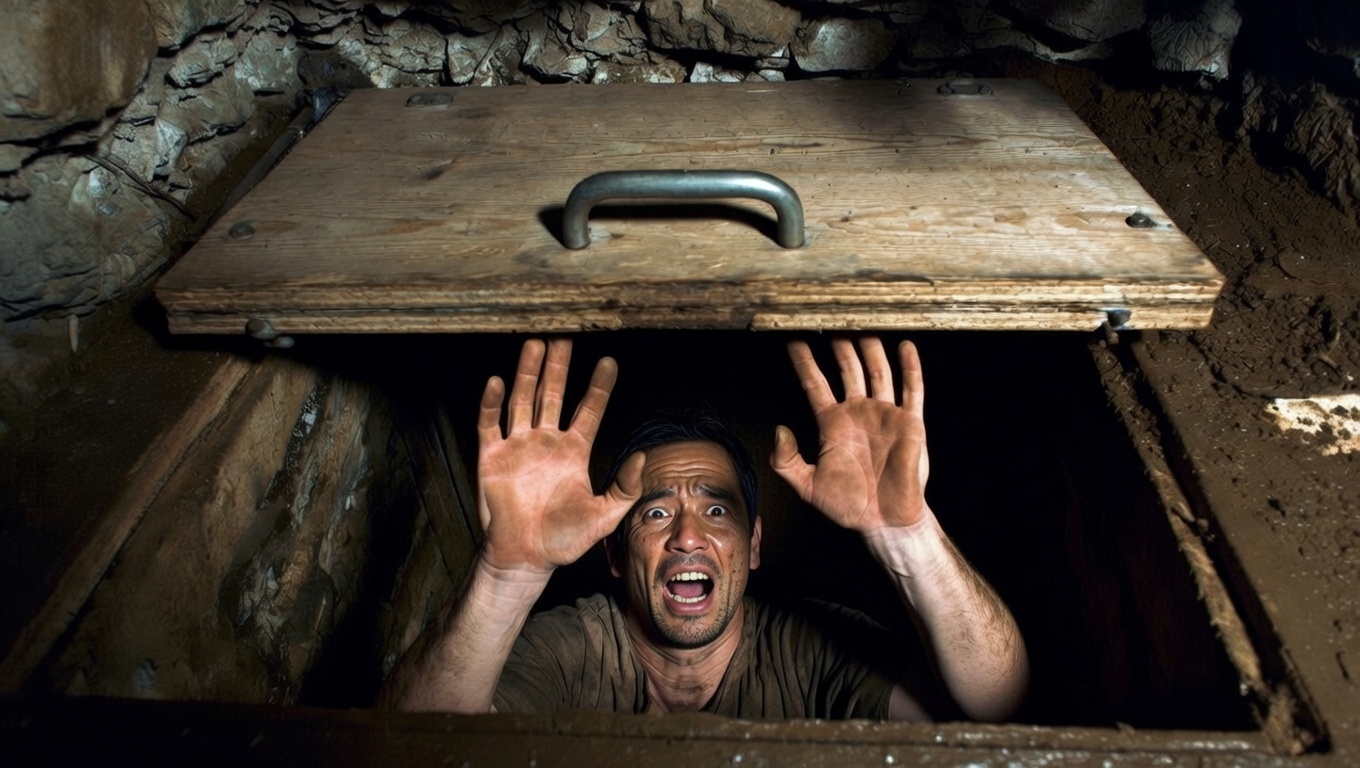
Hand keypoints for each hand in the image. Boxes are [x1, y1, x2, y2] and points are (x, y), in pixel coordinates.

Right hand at [476, 339, 643, 573]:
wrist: (526, 559)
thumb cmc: (564, 540)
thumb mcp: (604, 516)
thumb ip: (624, 488)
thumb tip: (642, 457)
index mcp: (574, 452)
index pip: (589, 410)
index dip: (599, 387)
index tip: (610, 361)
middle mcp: (546, 442)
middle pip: (554, 395)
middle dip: (560, 367)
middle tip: (565, 335)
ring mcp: (518, 447)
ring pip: (523, 400)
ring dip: (528, 373)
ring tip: (535, 344)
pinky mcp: (491, 458)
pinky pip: (490, 424)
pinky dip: (491, 403)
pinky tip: (497, 380)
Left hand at [771, 337, 929, 532]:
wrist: (885, 522)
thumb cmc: (849, 506)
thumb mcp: (808, 486)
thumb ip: (787, 461)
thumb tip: (778, 429)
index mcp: (832, 425)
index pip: (815, 384)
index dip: (804, 363)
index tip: (793, 341)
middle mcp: (858, 413)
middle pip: (847, 369)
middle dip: (839, 346)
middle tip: (831, 320)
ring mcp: (884, 415)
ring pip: (877, 372)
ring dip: (870, 349)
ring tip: (864, 324)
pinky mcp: (910, 423)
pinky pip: (911, 390)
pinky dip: (910, 368)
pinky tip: (905, 347)